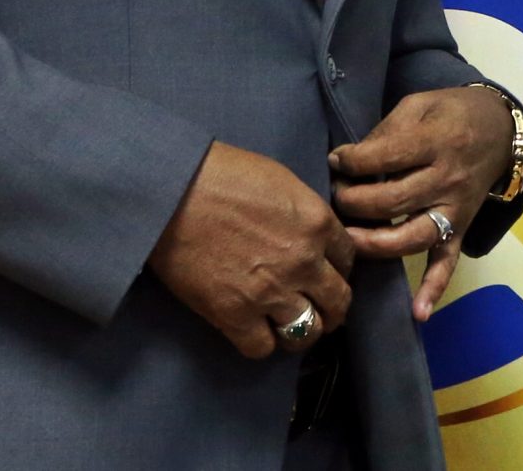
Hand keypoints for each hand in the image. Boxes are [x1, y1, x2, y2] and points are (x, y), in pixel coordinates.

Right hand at [148, 141, 354, 357]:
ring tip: (287, 325)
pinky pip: (262, 348)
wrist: (173, 190)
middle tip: (318, 308)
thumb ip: (305, 214)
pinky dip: (261, 343)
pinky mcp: (234, 315)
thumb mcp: (283, 182)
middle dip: (332, 308)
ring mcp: (271, 293)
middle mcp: (304, 262)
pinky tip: (253, 330)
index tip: (325, 274)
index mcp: (318, 224)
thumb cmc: (223, 174)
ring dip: (301, 331)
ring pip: (308, 332)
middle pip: (339, 302)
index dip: (338, 269)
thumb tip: (311, 235)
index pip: (349, 259)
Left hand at [330, 87, 512, 318]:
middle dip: (352, 200)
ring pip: (413, 236)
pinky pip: (448, 261)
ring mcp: (455, 209)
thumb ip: (386, 132)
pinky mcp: (461, 228)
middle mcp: (447, 179)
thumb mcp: (419, 105)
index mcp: (437, 141)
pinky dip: (434, 287)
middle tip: (335, 195)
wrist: (500, 129)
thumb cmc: (451, 112)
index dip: (351, 161)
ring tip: (347, 240)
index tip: (336, 160)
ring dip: (375, 242)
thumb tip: (347, 161)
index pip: (385, 158)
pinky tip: (418, 312)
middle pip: (392, 200)